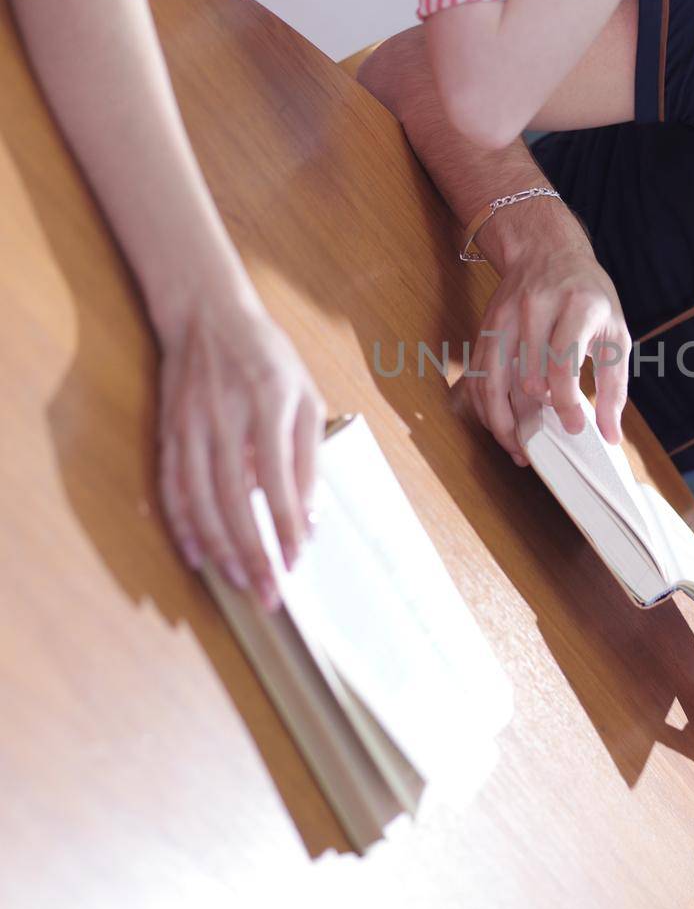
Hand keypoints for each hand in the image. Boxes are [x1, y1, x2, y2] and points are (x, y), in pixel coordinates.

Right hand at [156, 291, 324, 607]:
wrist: (205, 314)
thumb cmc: (267, 356)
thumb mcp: (306, 394)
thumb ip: (309, 455)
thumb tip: (309, 518)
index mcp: (268, 403)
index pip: (278, 480)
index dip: (286, 525)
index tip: (297, 562)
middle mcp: (224, 418)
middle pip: (236, 500)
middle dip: (253, 553)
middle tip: (268, 594)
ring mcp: (190, 428)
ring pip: (201, 502)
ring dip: (220, 550)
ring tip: (239, 584)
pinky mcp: (168, 434)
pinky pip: (172, 490)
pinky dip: (184, 528)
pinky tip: (198, 557)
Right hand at [462, 227, 630, 463]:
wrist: (547, 251)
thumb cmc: (587, 295)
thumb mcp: (614, 332)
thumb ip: (614, 387)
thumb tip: (611, 436)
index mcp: (576, 306)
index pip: (563, 364)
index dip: (566, 403)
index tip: (574, 427)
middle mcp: (536, 308)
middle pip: (525, 377)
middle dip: (533, 418)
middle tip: (546, 442)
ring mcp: (505, 317)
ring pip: (492, 381)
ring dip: (501, 422)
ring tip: (518, 449)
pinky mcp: (486, 328)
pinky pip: (478, 376)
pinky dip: (485, 407)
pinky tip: (502, 426)